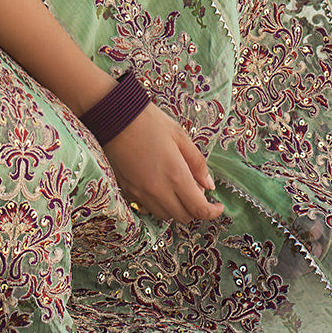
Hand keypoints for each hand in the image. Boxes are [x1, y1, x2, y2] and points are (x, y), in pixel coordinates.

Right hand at [103, 102, 224, 223]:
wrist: (114, 116)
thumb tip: (209, 185)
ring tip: (177, 187)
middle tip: (196, 190)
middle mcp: (159, 190)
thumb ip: (197, 162)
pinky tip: (159, 187)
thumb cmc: (148, 120)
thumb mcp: (179, 135)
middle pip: (183, 217)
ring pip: (165, 215)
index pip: (200, 210)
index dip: (213, 212)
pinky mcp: (127, 190)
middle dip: (195, 209)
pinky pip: (147, 208)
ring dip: (176, 208)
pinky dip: (158, 204)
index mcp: (176, 176)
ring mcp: (140, 193)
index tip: (218, 206)